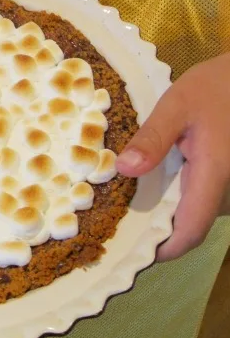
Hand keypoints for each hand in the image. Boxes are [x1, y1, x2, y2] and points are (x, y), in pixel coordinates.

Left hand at [116, 53, 229, 260]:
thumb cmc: (213, 88)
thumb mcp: (177, 105)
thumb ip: (152, 138)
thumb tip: (124, 169)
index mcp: (215, 174)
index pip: (191, 230)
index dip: (164, 248)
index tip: (133, 250)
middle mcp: (228, 187)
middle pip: (193, 226)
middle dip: (159, 230)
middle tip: (119, 221)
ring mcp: (229, 184)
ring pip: (199, 213)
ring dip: (170, 213)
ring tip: (131, 202)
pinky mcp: (226, 177)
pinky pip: (203, 198)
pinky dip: (180, 198)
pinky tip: (155, 183)